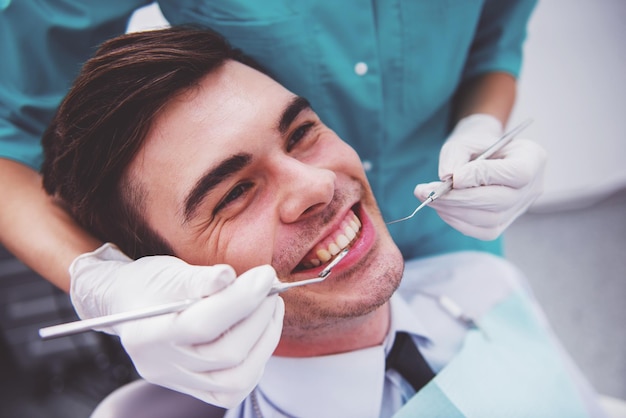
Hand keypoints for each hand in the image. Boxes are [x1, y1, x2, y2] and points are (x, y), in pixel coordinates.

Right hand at [69, 243, 283, 407]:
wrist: (130, 302)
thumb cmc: (149, 284)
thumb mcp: (168, 272)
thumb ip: (199, 278)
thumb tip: (229, 276)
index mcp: (147, 334)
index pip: (202, 324)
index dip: (241, 300)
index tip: (266, 275)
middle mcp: (161, 366)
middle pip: (225, 354)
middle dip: (260, 317)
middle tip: (271, 287)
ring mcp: (179, 381)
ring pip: (236, 379)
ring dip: (265, 340)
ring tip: (270, 308)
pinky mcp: (195, 388)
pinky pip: (234, 388)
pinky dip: (256, 359)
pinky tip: (260, 331)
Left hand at [414, 114, 546, 239]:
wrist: (481, 155)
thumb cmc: (475, 145)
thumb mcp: (464, 140)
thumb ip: (455, 155)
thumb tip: (448, 178)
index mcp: (532, 158)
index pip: (517, 173)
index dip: (485, 177)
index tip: (455, 177)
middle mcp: (532, 187)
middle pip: (501, 201)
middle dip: (461, 198)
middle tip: (429, 192)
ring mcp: (519, 209)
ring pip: (490, 220)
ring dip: (454, 211)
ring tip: (429, 197)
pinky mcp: (503, 224)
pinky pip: (481, 231)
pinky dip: (457, 221)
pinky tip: (441, 207)